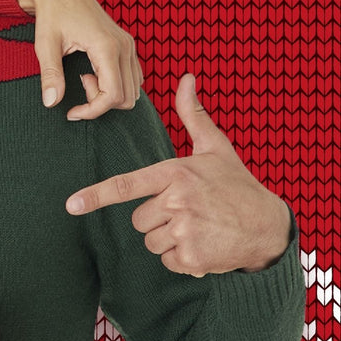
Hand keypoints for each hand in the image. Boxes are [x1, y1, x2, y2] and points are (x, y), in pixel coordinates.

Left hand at [10, 0, 142, 119]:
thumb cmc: (51, 14)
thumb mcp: (45, 45)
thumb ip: (50, 75)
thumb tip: (50, 103)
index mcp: (107, 46)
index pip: (113, 95)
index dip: (92, 111)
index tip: (71, 111)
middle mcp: (124, 46)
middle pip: (127, 97)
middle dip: (100, 102)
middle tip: (76, 84)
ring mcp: (128, 44)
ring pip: (133, 89)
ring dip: (108, 93)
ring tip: (82, 76)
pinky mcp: (126, 44)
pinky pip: (132, 77)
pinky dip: (114, 84)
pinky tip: (91, 71)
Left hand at [66, 73, 292, 274]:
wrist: (269, 227)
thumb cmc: (236, 185)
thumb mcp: (216, 148)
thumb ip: (193, 116)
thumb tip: (186, 78)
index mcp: (176, 174)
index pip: (127, 185)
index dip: (96, 196)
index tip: (71, 205)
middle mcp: (177, 202)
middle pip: (138, 220)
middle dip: (156, 220)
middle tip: (188, 213)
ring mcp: (184, 231)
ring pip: (150, 242)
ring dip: (168, 240)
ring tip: (199, 228)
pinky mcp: (191, 258)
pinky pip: (166, 261)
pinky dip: (182, 259)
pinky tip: (204, 245)